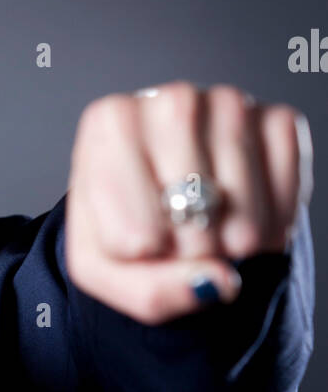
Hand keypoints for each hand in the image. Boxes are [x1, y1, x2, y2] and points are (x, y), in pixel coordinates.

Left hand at [64, 83, 312, 323]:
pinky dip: (274, 222)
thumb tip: (218, 281)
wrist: (166, 202)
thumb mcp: (107, 270)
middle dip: (193, 250)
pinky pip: (285, 183)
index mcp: (109, 123)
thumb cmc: (125, 228)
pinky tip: (251, 220)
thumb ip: (151, 291)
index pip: (135, 230)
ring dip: (236, 240)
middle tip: (185, 244)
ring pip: (240, 198)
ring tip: (218, 237)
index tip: (141, 241)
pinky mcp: (275, 119)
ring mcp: (226, 103)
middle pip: (191, 207)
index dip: (147, 255)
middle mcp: (169, 99)